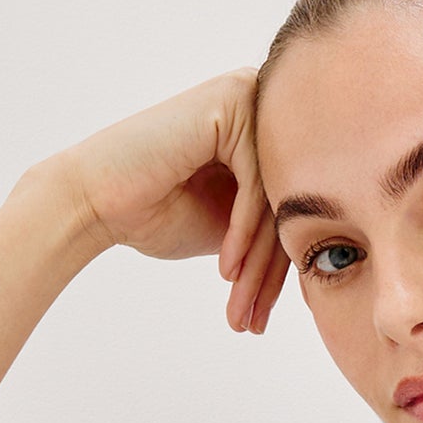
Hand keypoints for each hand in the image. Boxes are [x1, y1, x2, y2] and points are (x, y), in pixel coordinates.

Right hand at [43, 71, 288, 333]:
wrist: (97, 201)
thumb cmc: (155, 215)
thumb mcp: (230, 230)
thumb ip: (271, 230)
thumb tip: (325, 254)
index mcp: (263, 133)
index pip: (285, 209)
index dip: (276, 272)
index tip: (262, 320)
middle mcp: (261, 105)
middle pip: (283, 204)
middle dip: (267, 275)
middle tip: (252, 325)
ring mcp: (247, 97)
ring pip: (272, 198)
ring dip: (256, 264)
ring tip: (239, 310)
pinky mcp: (230, 103)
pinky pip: (253, 183)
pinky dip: (242, 231)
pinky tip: (226, 267)